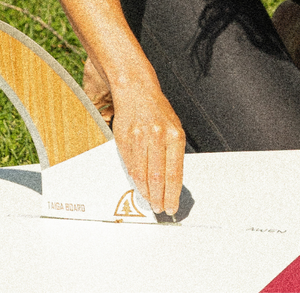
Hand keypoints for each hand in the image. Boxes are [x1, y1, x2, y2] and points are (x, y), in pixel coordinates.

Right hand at [109, 82, 184, 215]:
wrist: (136, 90)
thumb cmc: (158, 110)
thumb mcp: (173, 126)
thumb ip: (172, 151)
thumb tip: (172, 181)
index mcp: (174, 134)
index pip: (174, 172)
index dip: (172, 194)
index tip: (172, 206)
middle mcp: (158, 137)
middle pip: (158, 178)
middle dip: (160, 198)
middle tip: (161, 209)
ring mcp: (140, 139)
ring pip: (143, 175)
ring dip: (147, 193)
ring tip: (151, 202)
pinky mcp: (125, 140)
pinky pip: (131, 166)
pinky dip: (136, 181)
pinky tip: (140, 187)